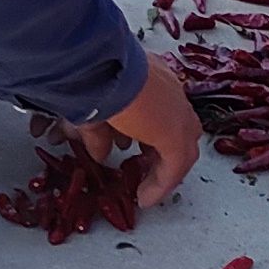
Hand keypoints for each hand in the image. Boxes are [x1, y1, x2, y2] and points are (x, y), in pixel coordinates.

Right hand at [79, 51, 201, 203]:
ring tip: (145, 187)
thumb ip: (99, 133)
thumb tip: (100, 154)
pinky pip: (174, 167)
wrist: (99, 69)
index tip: (132, 146)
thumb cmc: (89, 78)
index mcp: (150, 76)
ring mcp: (177, 113)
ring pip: (179, 147)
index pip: (158, 107)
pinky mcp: (176, 136)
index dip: (147, 130)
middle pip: (176, 126)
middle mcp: (168, 90)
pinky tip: (145, 198)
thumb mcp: (91, 108)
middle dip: (158, 149)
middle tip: (142, 166)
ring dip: (161, 168)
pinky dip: (160, 184)